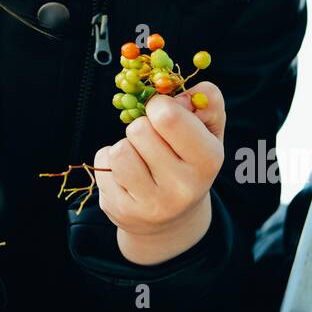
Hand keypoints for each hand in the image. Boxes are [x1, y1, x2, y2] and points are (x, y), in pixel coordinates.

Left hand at [93, 81, 225, 254]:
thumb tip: (188, 91)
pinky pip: (103, 165)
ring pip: (119, 150)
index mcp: (207, 161)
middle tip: (153, 140)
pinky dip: (109, 162)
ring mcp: (151, 204)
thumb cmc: (190, 161)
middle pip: (138, 130)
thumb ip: (207, 103)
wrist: (172, 219)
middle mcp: (182, 188)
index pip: (167, 117)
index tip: (163, 112)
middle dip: (141, 126)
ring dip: (125, 146)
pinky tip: (127, 175)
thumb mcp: (208, 131)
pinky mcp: (121, 211)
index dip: (159, 105)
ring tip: (141, 158)